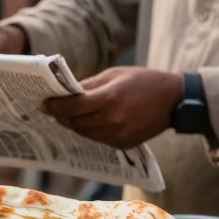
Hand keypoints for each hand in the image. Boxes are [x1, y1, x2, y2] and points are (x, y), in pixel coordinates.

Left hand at [41, 67, 183, 149]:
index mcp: (109, 98)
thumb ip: (90, 84)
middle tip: (52, 110)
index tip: (43, 105)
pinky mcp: (124, 144)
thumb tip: (67, 92)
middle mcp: (112, 119)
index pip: (73, 106)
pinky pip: (98, 139)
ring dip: (74, 124)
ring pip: (85, 133)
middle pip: (76, 122)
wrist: (175, 100)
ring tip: (67, 115)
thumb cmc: (144, 81)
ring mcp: (118, 134)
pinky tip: (87, 122)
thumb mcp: (115, 74)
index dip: (55, 106)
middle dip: (61, 116)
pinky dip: (89, 131)